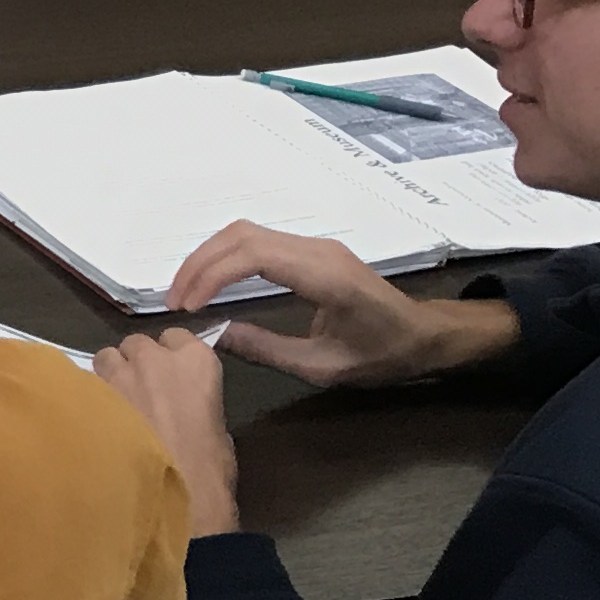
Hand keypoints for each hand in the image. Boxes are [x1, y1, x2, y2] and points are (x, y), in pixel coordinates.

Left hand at [92, 328, 239, 536]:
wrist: (175, 497)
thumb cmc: (208, 469)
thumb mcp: (214, 427)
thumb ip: (192, 400)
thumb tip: (176, 404)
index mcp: (196, 361)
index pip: (175, 337)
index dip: (168, 356)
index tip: (166, 375)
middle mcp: (154, 357)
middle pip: (136, 343)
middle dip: (135, 362)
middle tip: (137, 392)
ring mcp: (118, 374)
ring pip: (105, 357)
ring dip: (109, 374)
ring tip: (112, 404)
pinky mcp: (89, 395)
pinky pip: (85, 385)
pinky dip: (88, 397)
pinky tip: (92, 421)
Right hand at [162, 221, 521, 389]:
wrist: (425, 336)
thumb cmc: (382, 355)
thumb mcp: (323, 367)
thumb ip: (267, 350)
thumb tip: (215, 335)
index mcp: (324, 277)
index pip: (253, 255)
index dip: (211, 275)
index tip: (186, 307)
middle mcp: (317, 250)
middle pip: (242, 235)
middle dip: (200, 263)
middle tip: (174, 300)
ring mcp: (315, 246)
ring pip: (246, 232)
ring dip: (209, 257)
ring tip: (186, 291)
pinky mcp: (312, 251)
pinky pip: (258, 241)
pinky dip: (226, 257)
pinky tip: (212, 283)